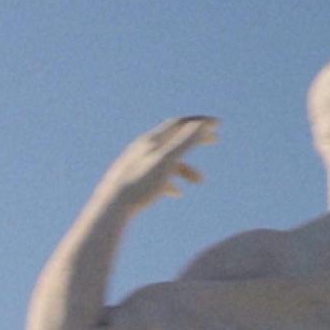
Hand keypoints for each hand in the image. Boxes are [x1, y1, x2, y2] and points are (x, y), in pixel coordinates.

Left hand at [99, 116, 217, 211]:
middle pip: (174, 138)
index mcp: (151, 141)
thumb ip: (185, 142)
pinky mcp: (132, 181)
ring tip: (200, 181)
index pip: (180, 123)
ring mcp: (137, 165)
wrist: (111, 208)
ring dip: (186, 168)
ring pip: (167, 161)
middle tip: (216, 140)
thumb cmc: (141, 185)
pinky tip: (177, 193)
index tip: (219, 125)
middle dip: (196, 139)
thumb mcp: (167, 161)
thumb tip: (203, 123)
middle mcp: (143, 149)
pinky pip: (155, 177)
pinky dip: (170, 181)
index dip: (200, 121)